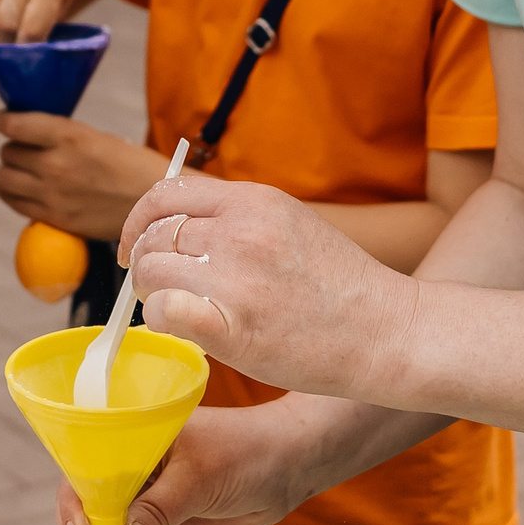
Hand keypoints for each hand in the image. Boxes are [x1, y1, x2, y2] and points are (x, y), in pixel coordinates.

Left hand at [0, 113, 165, 240]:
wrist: (156, 203)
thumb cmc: (133, 165)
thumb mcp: (97, 138)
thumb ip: (63, 137)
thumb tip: (32, 136)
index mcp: (70, 136)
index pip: (15, 125)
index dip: (2, 121)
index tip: (1, 121)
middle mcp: (56, 164)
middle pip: (8, 152)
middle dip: (12, 148)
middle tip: (21, 149)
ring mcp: (52, 194)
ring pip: (4, 179)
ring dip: (7, 172)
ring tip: (17, 170)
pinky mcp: (54, 218)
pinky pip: (14, 204)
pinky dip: (11, 194)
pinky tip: (18, 189)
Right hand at [54, 404, 315, 524]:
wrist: (288, 467)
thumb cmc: (246, 454)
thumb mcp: (200, 480)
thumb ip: (161, 511)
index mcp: (137, 431)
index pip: (89, 459)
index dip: (78, 495)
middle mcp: (134, 456)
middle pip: (87, 489)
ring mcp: (146, 485)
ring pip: (103, 514)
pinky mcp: (160, 511)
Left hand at [121, 174, 416, 402]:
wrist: (387, 331)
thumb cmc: (340, 287)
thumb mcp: (290, 224)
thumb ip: (238, 218)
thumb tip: (178, 228)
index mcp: (254, 200)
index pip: (167, 193)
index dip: (140, 220)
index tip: (136, 246)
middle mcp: (241, 230)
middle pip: (155, 236)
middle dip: (146, 264)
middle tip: (159, 290)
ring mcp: (237, 278)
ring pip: (152, 274)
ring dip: (153, 295)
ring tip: (177, 312)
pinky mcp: (235, 327)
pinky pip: (166, 312)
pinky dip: (163, 320)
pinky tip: (185, 330)